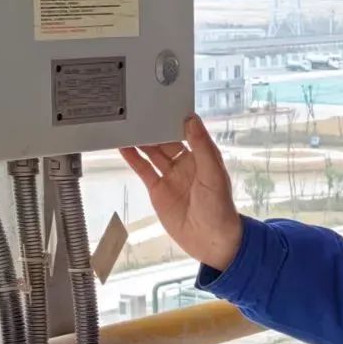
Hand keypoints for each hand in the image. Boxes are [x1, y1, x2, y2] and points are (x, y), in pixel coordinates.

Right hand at [120, 115, 241, 271]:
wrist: (210, 240)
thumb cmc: (219, 207)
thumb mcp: (212, 173)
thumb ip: (201, 146)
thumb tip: (191, 119)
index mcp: (202, 157)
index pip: (186, 132)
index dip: (174, 119)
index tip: (162, 103)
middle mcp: (186, 164)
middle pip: (166, 141)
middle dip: (154, 127)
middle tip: (138, 111)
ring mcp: (170, 176)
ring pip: (152, 153)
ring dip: (141, 140)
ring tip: (127, 125)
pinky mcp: (158, 190)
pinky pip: (144, 170)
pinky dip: (133, 158)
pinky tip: (123, 146)